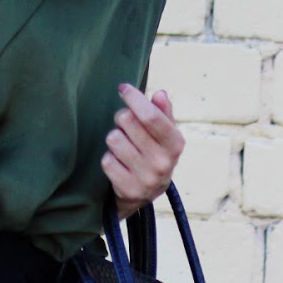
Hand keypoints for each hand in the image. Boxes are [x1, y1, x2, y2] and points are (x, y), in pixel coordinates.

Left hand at [100, 85, 183, 219]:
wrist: (146, 193)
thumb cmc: (155, 153)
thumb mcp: (165, 134)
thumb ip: (163, 112)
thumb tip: (160, 94)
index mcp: (175, 144)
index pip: (151, 116)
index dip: (134, 98)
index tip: (123, 88)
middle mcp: (163, 163)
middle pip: (128, 121)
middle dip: (122, 117)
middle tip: (126, 125)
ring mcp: (146, 178)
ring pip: (114, 139)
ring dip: (115, 138)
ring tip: (123, 145)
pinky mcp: (128, 190)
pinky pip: (106, 160)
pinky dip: (109, 158)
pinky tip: (118, 163)